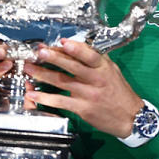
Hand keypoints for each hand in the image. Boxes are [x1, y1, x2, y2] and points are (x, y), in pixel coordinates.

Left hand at [24, 39, 142, 137]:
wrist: (130, 117)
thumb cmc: (120, 93)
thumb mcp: (113, 71)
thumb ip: (97, 60)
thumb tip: (79, 47)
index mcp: (104, 68)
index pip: (89, 55)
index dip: (76, 48)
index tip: (62, 42)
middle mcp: (96, 80)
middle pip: (72, 66)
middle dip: (54, 58)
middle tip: (39, 52)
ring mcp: (88, 95)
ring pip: (62, 82)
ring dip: (43, 74)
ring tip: (29, 68)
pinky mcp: (82, 109)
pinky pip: (60, 101)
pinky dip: (45, 97)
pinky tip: (33, 93)